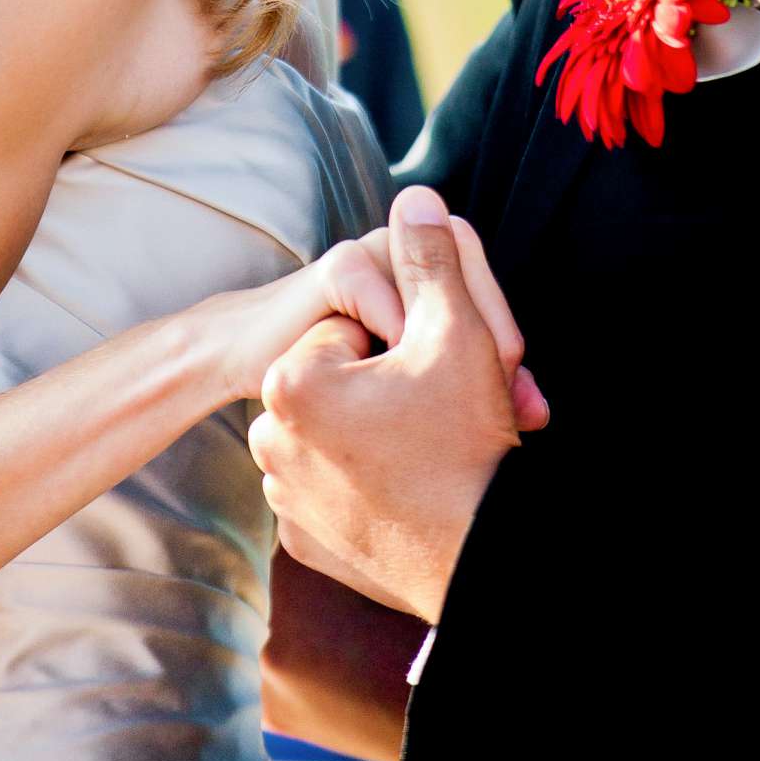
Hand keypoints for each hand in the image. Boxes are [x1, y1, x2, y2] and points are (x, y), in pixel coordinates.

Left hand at [248, 187, 547, 624]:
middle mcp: (271, 440)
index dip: (416, 339)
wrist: (487, 565)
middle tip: (454, 410)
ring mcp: (285, 498)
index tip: (452, 369)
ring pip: (346, 431)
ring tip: (441, 448)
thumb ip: (430, 255)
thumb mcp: (456, 329)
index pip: (360, 324)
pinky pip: (340, 488)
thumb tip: (416, 195)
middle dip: (401, 385)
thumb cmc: (468, 442)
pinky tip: (417, 488)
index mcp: (291, 381)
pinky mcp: (305, 543)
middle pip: (350, 379)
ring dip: (388, 429)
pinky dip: (373, 483)